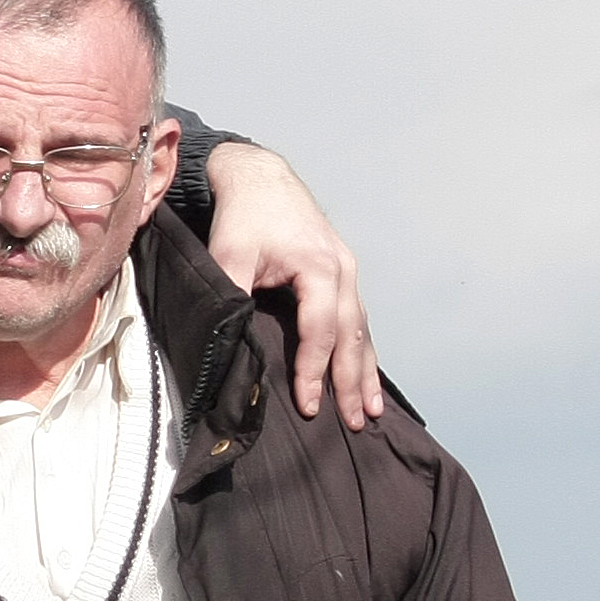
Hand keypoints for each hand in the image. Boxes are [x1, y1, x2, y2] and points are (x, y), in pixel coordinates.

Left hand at [204, 143, 382, 430]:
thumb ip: (232, 296)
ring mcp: (347, 271)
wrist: (258, 178)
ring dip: (365, 371)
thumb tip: (232, 343)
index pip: (321, 330)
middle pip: (352, 335)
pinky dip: (362, 350)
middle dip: (352, 381)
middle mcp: (343, 270)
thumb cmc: (244, 216)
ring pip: (361, 329)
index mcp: (319, 267)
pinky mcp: (342, 274)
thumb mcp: (228, 254)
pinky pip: (357, 319)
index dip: (314, 371)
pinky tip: (366, 376)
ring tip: (371, 409)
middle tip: (356, 422)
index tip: (309, 406)